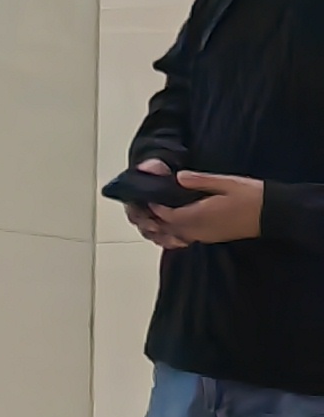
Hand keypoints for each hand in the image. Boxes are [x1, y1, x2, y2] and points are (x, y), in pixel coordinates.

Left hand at [142, 170, 265, 247]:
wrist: (274, 215)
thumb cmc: (251, 196)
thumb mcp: (226, 182)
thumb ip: (200, 181)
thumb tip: (177, 177)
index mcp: (198, 216)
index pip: (165, 214)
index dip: (152, 207)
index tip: (145, 195)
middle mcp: (198, 230)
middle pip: (165, 228)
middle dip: (151, 219)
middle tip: (141, 206)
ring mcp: (204, 236)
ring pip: (173, 236)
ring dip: (160, 228)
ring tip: (150, 216)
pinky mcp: (211, 238)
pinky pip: (185, 239)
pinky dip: (173, 234)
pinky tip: (170, 226)